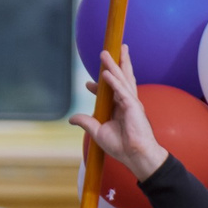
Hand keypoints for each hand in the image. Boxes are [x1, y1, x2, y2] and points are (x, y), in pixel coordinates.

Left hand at [69, 47, 167, 178]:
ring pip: (121, 79)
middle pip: (121, 78)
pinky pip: (121, 91)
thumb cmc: (122, 146)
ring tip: (106, 53)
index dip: (99, 86)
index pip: (110, 91)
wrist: (135, 155)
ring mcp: (131, 103)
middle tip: (107, 51)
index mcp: (120, 108)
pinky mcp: (133, 107)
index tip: (88, 84)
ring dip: (113, 65)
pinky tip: (106, 73)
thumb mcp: (98, 132)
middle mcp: (126, 102)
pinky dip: (113, 81)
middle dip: (114, 64)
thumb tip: (72, 118)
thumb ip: (87, 122)